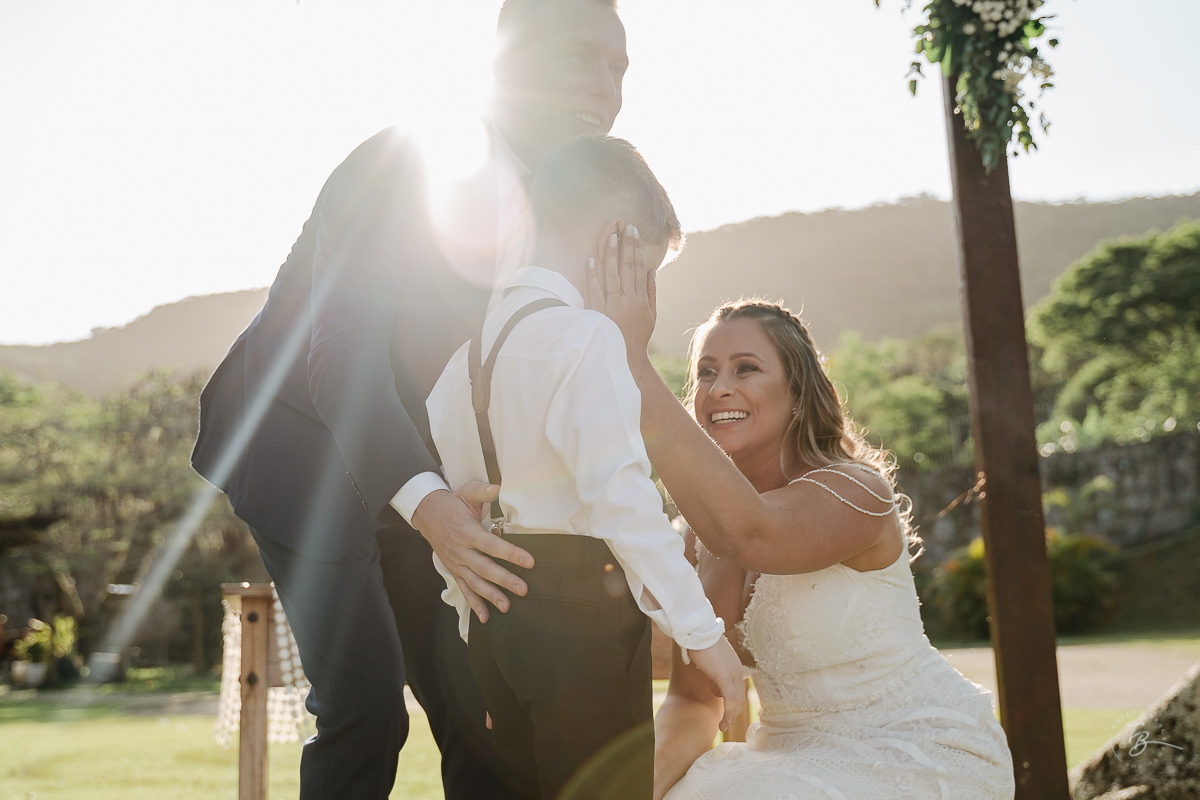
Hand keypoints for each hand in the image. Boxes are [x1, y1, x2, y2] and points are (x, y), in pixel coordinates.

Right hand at [410, 481, 533, 622]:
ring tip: (507, 607)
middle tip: (523, 589)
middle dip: (504, 580)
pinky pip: (465, 589)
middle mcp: (462, 551)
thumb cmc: (452, 503)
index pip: (491, 545)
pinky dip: (474, 604)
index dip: (510, 554)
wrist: (427, 514)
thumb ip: (482, 491)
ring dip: (491, 596)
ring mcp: (457, 563)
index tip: (529, 561)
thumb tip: (498, 487)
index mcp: (467, 532)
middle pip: (485, 568)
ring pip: (475, 583)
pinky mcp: (454, 570)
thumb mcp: (466, 492)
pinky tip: (485, 617)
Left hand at [585, 219, 656, 352]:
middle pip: (626, 267)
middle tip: (623, 226)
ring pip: (611, 275)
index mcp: (640, 299)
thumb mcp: (651, 314)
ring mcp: (612, 306)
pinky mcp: (598, 313)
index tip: (634, 232)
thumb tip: (651, 268)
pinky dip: (592, 275)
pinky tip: (591, 259)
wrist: (625, 357)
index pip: (638, 268)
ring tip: (610, 235)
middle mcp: (627, 300)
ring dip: (610, 254)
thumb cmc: (638, 335)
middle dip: (625, 245)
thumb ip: (651, 290)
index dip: (636, 249)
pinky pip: (594, 291)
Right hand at [685, 637, 745, 731]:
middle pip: (740, 696)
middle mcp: (737, 670)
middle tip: (726, 723)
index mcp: (733, 664)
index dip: (734, 702)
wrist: (697, 631)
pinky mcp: (725, 677)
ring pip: (737, 702)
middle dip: (734, 712)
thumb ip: (712, 669)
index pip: (738, 687)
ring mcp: (733, 674)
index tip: (727, 711)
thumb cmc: (698, 641)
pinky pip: (730, 701)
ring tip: (723, 726)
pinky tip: (723, 723)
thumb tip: (710, 679)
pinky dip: (729, 714)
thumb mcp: (707, 658)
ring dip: (731, 716)